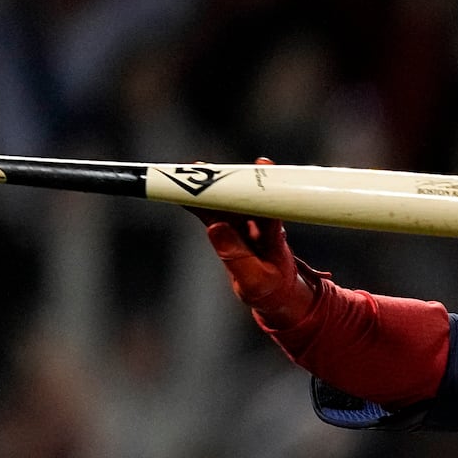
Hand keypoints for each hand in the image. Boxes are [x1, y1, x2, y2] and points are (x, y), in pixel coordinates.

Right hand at [190, 157, 318, 323]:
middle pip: (245, 196)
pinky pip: (215, 211)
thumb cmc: (269, 288)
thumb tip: (216, 228)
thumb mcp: (255, 280)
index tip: (261, 164)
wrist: (273, 293)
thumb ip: (237, 257)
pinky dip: (201, 203)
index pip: (271, 207)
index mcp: (275, 237)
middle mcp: (262, 224)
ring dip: (212, 186)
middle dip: (230, 178)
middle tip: (213, 165)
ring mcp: (247, 223)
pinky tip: (183, 195)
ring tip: (193, 170)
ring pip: (228, 200)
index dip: (266, 184)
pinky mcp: (232, 226)